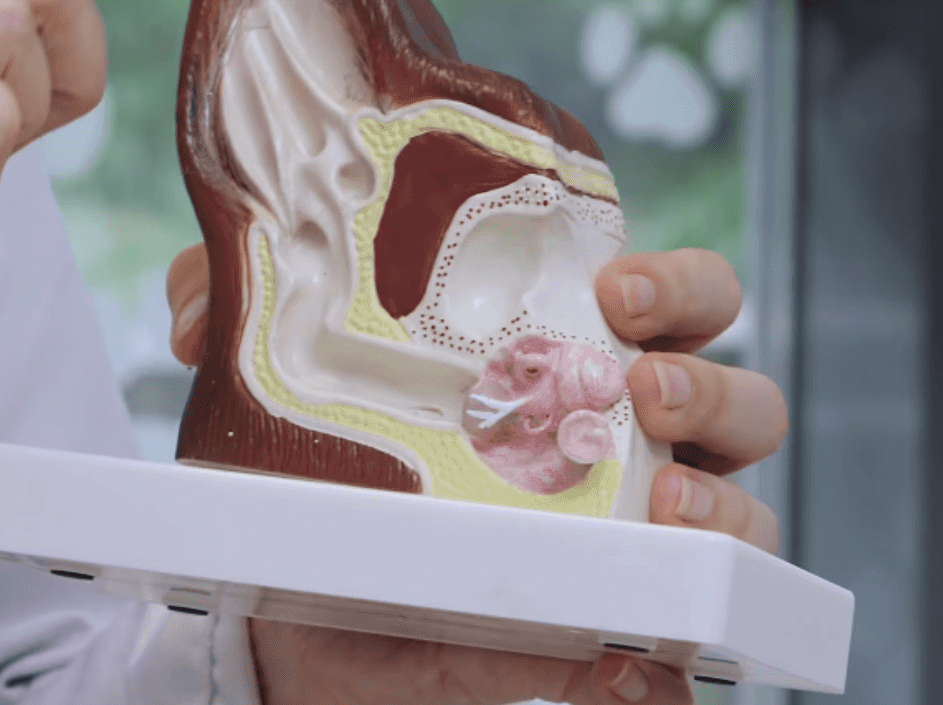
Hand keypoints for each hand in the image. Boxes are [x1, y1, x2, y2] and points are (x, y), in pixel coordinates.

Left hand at [165, 244, 783, 704]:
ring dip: (725, 507)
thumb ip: (238, 324)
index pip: (677, 301)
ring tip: (663, 508)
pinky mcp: (631, 640)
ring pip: (744, 513)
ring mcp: (643, 545)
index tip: (613, 287)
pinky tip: (640, 659)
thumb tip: (198, 298)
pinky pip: (698, 644)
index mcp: (580, 360)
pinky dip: (690, 645)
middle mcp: (633, 447)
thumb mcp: (279, 404)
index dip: (673, 283)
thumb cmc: (329, 490)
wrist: (308, 638)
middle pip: (739, 397)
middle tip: (639, 388)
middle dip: (707, 383)